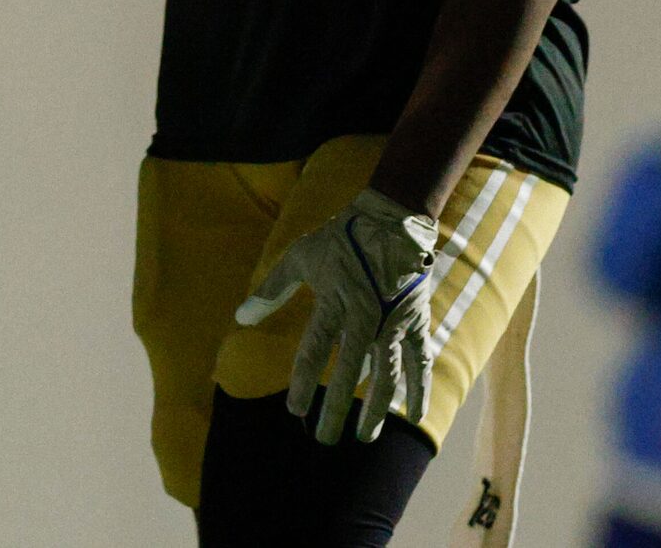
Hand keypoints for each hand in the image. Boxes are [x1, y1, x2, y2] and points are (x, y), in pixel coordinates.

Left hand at [235, 186, 439, 443]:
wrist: (390, 220)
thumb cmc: (339, 239)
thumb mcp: (300, 257)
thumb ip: (271, 289)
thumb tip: (241, 316)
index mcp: (334, 302)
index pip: (314, 351)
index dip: (302, 382)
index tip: (294, 409)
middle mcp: (364, 318)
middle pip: (348, 373)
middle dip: (337, 409)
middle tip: (326, 440)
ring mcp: (393, 323)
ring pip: (386, 376)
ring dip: (376, 410)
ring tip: (366, 438)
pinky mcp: (416, 323)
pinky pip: (419, 362)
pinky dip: (418, 390)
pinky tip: (414, 416)